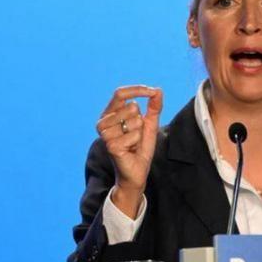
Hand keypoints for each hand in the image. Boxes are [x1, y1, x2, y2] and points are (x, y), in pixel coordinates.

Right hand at [96, 85, 163, 216]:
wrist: (137, 171)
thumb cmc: (140, 147)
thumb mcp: (149, 124)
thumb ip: (154, 107)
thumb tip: (158, 90)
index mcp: (109, 114)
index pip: (120, 93)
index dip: (137, 90)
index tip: (152, 92)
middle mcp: (103, 122)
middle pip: (131, 107)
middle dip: (141, 120)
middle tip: (135, 135)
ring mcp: (105, 134)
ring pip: (134, 121)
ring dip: (140, 133)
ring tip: (132, 143)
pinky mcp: (111, 145)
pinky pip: (134, 135)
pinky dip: (138, 142)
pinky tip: (131, 150)